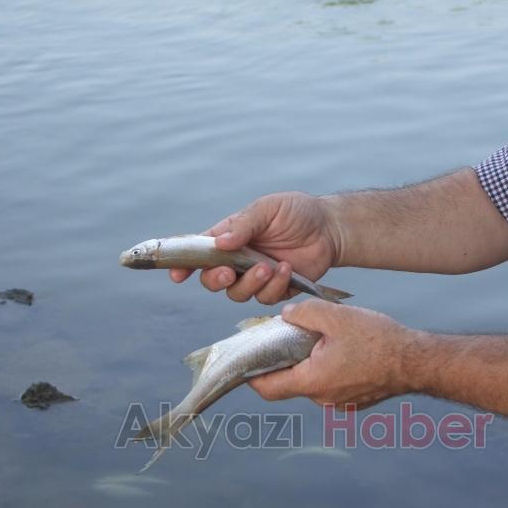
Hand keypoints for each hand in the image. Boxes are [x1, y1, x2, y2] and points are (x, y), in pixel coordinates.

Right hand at [169, 192, 339, 303]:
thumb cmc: (296, 212)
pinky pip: (265, 299)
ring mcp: (256, 277)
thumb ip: (244, 225)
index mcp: (229, 238)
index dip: (184, 265)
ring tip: (269, 267)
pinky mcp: (276, 290)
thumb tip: (219, 243)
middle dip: (216, 280)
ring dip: (250, 284)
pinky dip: (274, 286)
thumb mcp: (267, 209)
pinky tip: (286, 269)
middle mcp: (238, 260)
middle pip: (212, 281)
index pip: (200, 253)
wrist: (330, 228)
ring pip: (237, 294)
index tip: (177, 275)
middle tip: (229, 273)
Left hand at [249, 299, 416, 408]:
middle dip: (282, 361)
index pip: (268, 388)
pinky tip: (338, 350)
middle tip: (283, 338)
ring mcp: (339, 402)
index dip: (251, 375)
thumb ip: (304, 314)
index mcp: (313, 381)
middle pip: (288, 383)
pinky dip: (325, 369)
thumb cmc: (380, 341)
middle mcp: (322, 398)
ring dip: (307, 363)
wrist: (418, 361)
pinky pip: (329, 385)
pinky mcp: (353, 400)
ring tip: (316, 339)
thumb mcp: (336, 316)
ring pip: (310, 382)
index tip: (246, 359)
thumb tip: (286, 316)